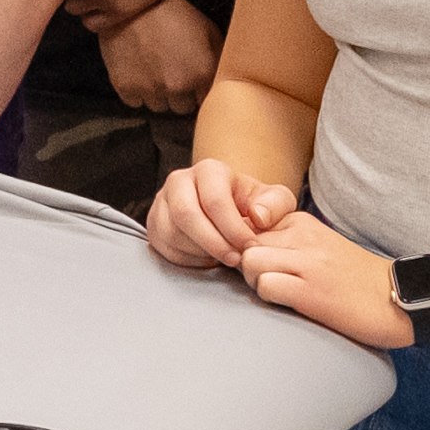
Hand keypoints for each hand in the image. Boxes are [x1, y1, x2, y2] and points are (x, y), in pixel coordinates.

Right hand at [96, 0, 221, 115]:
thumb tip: (225, 80)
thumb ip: (219, 60)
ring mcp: (150, 89)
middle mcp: (177, 86)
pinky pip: (135, 102)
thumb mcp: (208, 29)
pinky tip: (139, 72)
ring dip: (158, 94)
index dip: (200, 91)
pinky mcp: (125, 87)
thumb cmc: (172, 13)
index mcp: (202, 73)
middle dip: (180, 94)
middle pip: (182, 108)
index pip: (207, 102)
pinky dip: (136, 92)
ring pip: (158, 107)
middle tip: (173, 72)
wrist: (134, 3)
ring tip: (155, 71)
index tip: (194, 83)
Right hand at [145, 154, 294, 274]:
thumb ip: (275, 205)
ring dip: (200, 252)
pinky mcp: (154, 224)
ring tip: (223, 257)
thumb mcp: (274, 200)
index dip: (232, 228)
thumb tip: (258, 217)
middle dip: (213, 243)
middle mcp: (179, 181)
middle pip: (185, 215)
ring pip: (172, 233)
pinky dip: (187, 259)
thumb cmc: (253, 205)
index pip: (214, 200)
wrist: (229, 211)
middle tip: (234, 259)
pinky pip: (163, 247)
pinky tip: (207, 258)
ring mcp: (162, 202)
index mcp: (209, 170)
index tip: (250, 246)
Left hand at [236, 209, 414, 351]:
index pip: (249, 226)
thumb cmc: (355, 279)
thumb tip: (244, 252)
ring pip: (250, 261)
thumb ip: (286, 244)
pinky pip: (266, 287)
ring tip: (281, 293)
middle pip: (244, 242)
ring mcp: (308, 262)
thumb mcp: (319, 247)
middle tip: (271, 284)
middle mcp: (303, 236)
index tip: (266, 266)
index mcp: (302, 223)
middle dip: (248, 267)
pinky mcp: (311, 290)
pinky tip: (292, 304)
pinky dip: (270, 299)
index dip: (248, 250)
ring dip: (256, 282)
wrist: (400, 296)